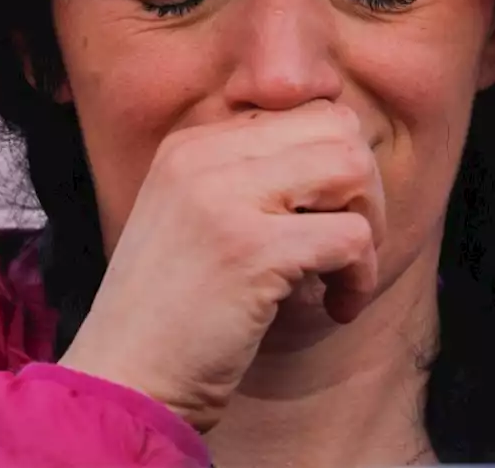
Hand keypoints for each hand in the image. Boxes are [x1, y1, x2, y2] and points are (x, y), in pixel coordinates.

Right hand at [58, 101, 385, 431]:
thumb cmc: (175, 315)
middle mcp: (203, 156)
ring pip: (352, 167)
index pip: (305, 111)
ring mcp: (224, 197)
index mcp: (192, 144)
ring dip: (369, 227)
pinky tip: (335, 308)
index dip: (336, 168)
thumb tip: (349, 155)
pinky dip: (361, 277)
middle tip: (348, 249)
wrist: (125, 383)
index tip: (326, 222)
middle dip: (364, 189)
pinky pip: (353, 236)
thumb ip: (254, 178)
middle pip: (337, 128)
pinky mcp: (251, 249)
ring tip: (342, 277)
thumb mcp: (201, 218)